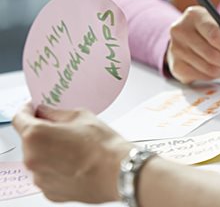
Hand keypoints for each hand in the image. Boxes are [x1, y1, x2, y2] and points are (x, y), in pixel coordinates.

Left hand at [13, 104, 130, 202]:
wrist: (118, 172)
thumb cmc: (103, 146)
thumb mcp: (81, 116)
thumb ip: (57, 113)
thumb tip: (48, 112)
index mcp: (36, 136)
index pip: (20, 118)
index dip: (27, 110)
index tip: (33, 109)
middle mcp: (32, 159)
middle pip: (29, 140)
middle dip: (43, 132)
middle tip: (63, 128)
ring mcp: (40, 178)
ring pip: (39, 158)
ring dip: (50, 151)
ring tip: (74, 148)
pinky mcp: (50, 191)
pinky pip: (47, 174)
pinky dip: (57, 167)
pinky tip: (75, 162)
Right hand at [167, 6, 219, 83]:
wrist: (183, 38)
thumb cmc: (205, 30)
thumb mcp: (215, 23)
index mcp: (194, 15)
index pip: (215, 36)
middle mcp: (180, 31)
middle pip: (211, 54)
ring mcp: (176, 49)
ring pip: (208, 68)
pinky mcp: (176, 66)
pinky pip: (201, 76)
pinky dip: (214, 76)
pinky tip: (218, 71)